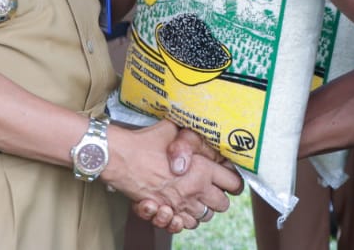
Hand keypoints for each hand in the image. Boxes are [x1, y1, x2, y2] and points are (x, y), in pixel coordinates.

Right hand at [103, 121, 241, 231]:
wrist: (120, 158)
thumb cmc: (145, 142)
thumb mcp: (171, 129)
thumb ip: (187, 135)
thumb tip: (195, 129)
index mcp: (203, 169)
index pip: (233, 183)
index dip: (233, 181)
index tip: (229, 179)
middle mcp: (196, 190)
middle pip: (223, 204)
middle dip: (219, 197)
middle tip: (211, 188)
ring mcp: (181, 204)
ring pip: (205, 216)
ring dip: (202, 208)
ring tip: (194, 197)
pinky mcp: (166, 213)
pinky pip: (186, 224)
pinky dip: (186, 218)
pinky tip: (180, 207)